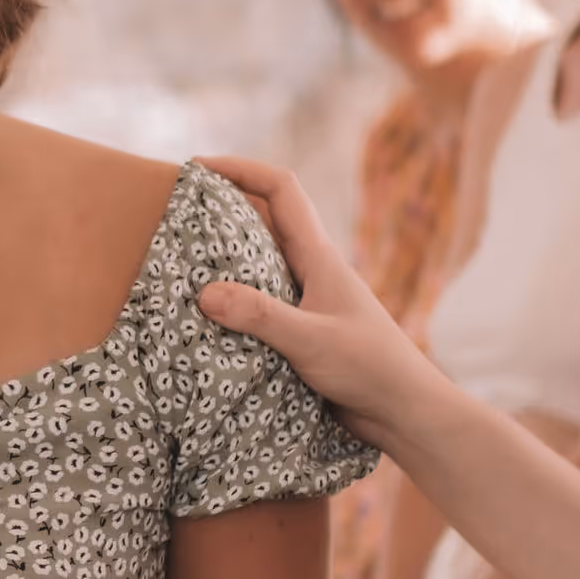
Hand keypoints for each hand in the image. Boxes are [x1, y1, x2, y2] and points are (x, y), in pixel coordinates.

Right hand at [193, 155, 429, 445]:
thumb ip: (260, 316)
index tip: (198, 168)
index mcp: (319, 256)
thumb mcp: (311, 340)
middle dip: (222, 209)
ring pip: (259, 263)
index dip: (241, 169)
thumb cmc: (369, 367)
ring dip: (224, 257)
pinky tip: (206, 318)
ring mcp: (306, 300)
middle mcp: (311, 270)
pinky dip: (233, 300)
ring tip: (180, 264)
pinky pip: (259, 302)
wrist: (402, 410)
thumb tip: (206, 292)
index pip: (281, 189)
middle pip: (264, 220)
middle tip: (177, 215)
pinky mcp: (301, 330)